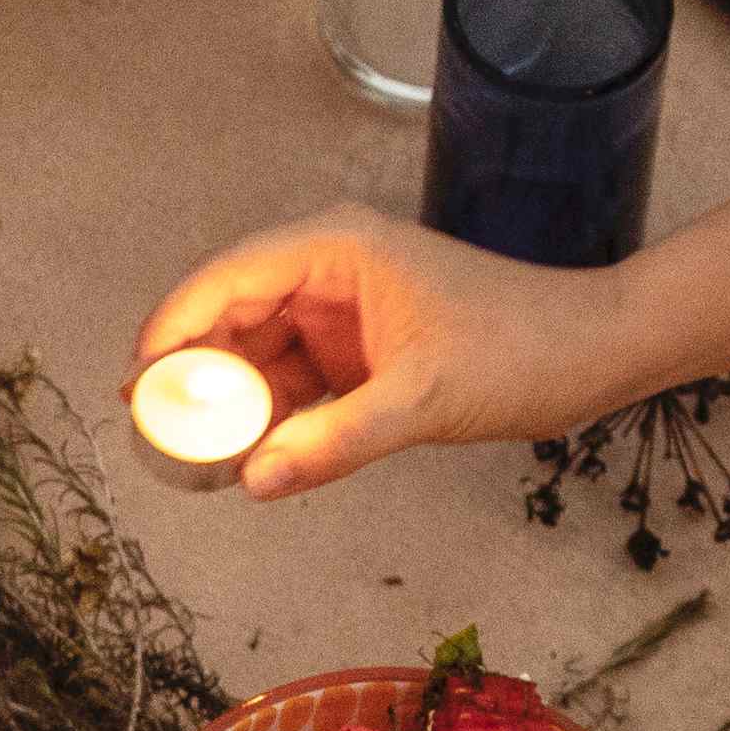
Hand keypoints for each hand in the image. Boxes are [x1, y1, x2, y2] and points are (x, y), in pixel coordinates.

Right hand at [135, 204, 616, 490]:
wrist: (592, 353)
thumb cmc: (521, 351)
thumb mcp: (422, 401)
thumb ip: (334, 442)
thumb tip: (252, 481)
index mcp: (336, 249)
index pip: (226, 278)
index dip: (171, 328)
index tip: (137, 386)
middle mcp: (327, 268)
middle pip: (229, 314)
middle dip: (193, 373)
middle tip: (156, 433)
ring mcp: (340, 309)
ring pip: (255, 352)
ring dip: (229, 401)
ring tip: (195, 456)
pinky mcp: (356, 348)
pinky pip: (290, 379)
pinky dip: (268, 416)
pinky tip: (248, 456)